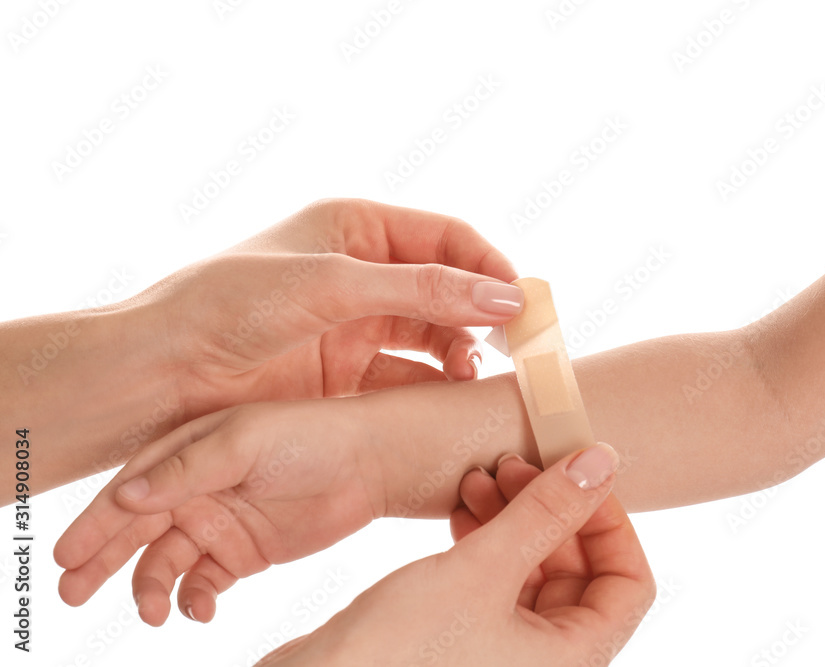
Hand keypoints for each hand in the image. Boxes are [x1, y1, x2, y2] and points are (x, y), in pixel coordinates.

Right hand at [54, 398, 382, 625]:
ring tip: (150, 612)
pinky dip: (194, 600)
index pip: (131, 489)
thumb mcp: (244, 442)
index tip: (68, 555)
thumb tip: (124, 497)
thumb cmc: (308, 436)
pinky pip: (205, 584)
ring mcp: (218, 523)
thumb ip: (187, 469)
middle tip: (71, 592)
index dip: (97, 521)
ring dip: (149, 588)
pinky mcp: (244, 554)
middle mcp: (196, 489)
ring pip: (165, 563)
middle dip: (101, 561)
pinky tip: (199, 611)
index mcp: (187, 452)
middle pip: (136, 530)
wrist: (369, 462)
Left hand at [135, 198, 521, 415]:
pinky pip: (407, 372)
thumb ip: (422, 290)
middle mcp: (361, 271)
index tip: (524, 303)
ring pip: (433, 332)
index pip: (447, 237)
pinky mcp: (346, 373)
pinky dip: (434, 383)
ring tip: (475, 373)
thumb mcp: (333, 285)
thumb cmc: (232, 307)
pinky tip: (448, 395)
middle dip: (483, 312)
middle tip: (519, 344)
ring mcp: (354, 323)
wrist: (162, 375)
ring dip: (461, 350)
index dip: (490, 266)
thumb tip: (506, 296)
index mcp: (355, 226)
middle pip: (447, 285)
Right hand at [257, 444, 655, 666]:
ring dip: (512, 517)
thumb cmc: (398, 654)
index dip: (609, 521)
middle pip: (578, 569)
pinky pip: (494, 580)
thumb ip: (545, 513)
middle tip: (511, 462)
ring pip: (531, 569)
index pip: (628, 583)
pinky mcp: (464, 637)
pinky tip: (460, 508)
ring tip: (477, 477)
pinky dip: (484, 541)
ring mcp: (504, 650)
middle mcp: (544, 660)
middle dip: (547, 508)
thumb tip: (601, 462)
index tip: (575, 474)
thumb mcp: (481, 571)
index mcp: (572, 659)